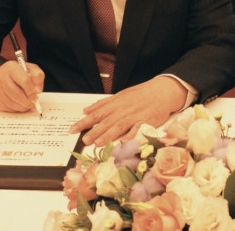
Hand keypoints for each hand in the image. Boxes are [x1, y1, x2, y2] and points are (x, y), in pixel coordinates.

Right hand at [0, 60, 44, 112]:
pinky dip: (15, 109)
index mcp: (12, 68)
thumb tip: (38, 90)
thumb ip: (38, 77)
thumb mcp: (30, 69)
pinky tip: (19, 104)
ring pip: (11, 103)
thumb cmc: (18, 73)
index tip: (36, 96)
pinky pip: (6, 108)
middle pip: (16, 94)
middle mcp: (1, 78)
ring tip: (27, 104)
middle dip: (27, 101)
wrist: (0, 75)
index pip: (24, 80)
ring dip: (22, 106)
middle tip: (33, 102)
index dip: (31, 90)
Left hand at [71, 76, 187, 146]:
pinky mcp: (146, 121)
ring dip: (108, 134)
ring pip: (119, 125)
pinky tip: (123, 142)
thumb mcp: (120, 96)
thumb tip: (87, 110)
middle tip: (83, 140)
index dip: (84, 122)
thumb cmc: (141, 94)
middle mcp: (123, 109)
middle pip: (106, 120)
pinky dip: (130, 135)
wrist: (162, 91)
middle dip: (94, 131)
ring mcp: (135, 115)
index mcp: (116, 102)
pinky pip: (137, 129)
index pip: (97, 113)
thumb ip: (104, 104)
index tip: (72, 129)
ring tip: (97, 143)